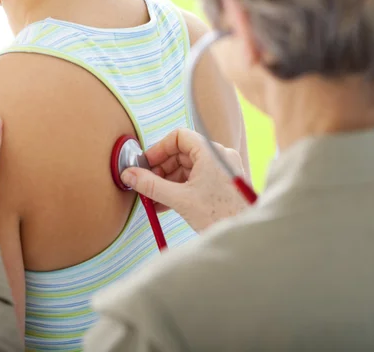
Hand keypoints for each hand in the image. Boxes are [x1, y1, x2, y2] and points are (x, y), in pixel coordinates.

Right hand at [121, 128, 247, 232]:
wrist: (243, 237)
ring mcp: (223, 169)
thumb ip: (151, 185)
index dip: (159, 149)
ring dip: (168, 182)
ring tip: (153, 199)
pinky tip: (165, 204)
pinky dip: (180, 188)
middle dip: (161, 169)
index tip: (145, 164)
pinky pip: (197, 179)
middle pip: (182, 153)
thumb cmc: (220, 216)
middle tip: (145, 184)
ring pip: (188, 168)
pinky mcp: (223, 183)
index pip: (179, 137)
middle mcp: (219, 156)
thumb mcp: (179, 199)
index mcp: (211, 152)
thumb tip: (130, 175)